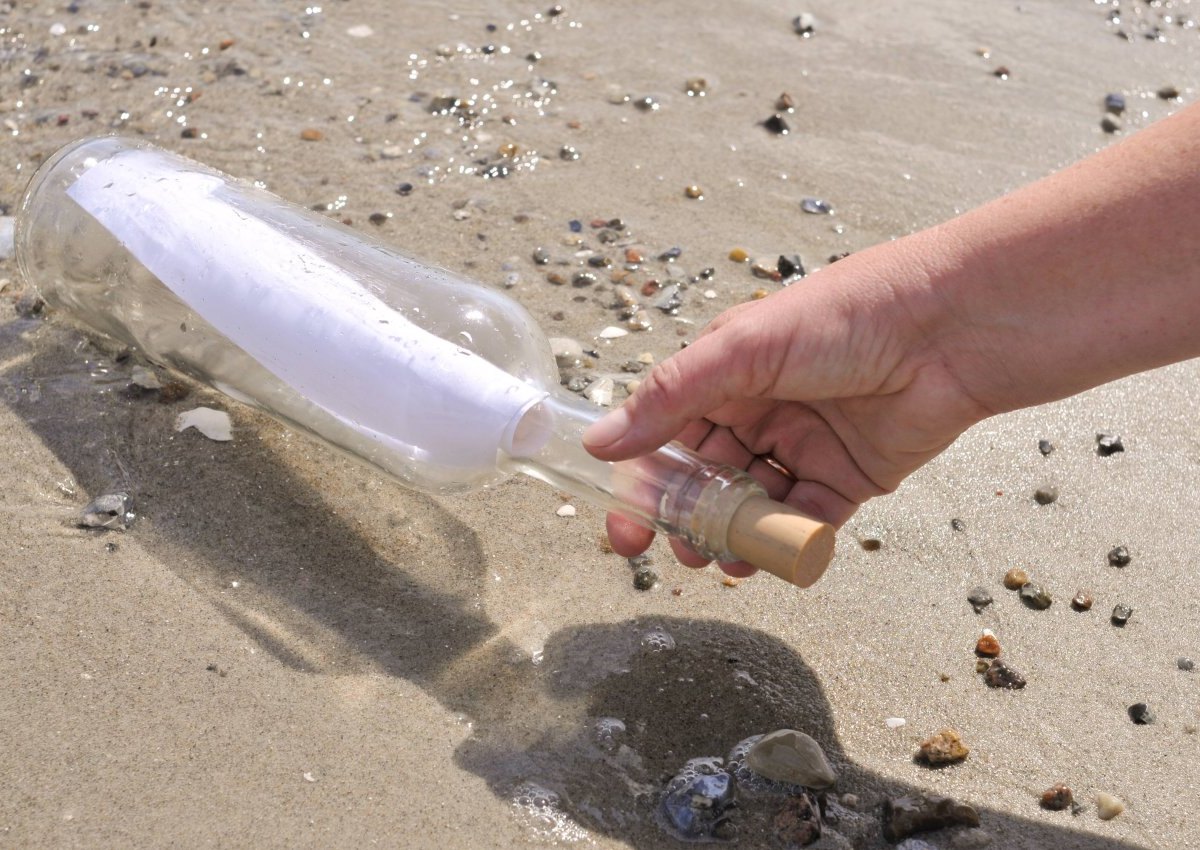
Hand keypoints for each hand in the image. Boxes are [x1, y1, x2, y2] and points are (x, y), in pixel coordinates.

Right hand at [584, 231, 991, 576]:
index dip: (643, 482)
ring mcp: (804, 447)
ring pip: (752, 508)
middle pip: (706, 480)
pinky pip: (806, 522)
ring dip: (731, 538)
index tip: (625, 526)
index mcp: (727, 375)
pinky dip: (784, 544)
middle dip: (686, 520)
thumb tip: (601, 441)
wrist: (949, 329)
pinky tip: (766, 558)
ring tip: (718, 560)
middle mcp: (761, 411)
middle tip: (675, 550)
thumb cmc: (846, 316)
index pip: (668, 437)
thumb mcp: (741, 349)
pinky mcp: (849, 478)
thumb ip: (668, 398)